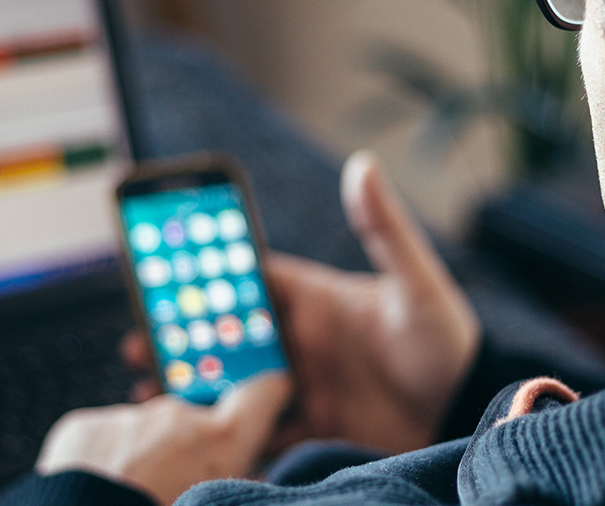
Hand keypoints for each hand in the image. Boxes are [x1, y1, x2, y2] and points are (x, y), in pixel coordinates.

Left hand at [37, 373, 292, 504]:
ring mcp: (126, 417)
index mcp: (219, 443)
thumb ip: (233, 489)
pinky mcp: (83, 425)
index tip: (270, 395)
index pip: (262, 396)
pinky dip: (99, 462)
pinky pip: (101, 439)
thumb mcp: (211, 501)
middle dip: (183, 454)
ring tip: (126, 500)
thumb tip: (246, 478)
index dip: (267, 394)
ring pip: (141, 434)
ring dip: (138, 461)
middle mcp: (176, 417)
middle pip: (191, 427)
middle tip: (167, 494)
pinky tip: (94, 494)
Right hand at [123, 151, 480, 453]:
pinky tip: (190, 438)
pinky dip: (222, 433)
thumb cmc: (447, 342)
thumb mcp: (416, 285)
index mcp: (315, 299)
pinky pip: (254, 431)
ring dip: (191, 384)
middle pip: (226, 333)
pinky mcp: (309, 429)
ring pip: (231, 382)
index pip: (249, 278)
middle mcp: (299, 340)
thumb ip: (386, 230)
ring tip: (149, 390)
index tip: (161, 270)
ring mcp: (301, 386)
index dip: (206, 272)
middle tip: (136, 339)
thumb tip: (363, 165)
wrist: (467, 414)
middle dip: (180, 335)